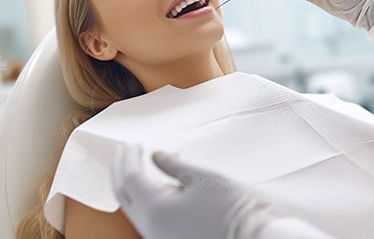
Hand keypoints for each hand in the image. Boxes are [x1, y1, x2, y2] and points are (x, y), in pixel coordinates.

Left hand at [112, 143, 271, 238]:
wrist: (252, 238)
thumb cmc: (230, 207)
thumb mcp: (201, 177)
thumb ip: (173, 165)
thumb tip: (155, 156)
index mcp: (156, 210)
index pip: (130, 179)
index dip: (129, 158)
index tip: (132, 143)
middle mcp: (151, 229)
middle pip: (124, 196)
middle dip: (121, 170)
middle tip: (124, 151)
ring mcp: (159, 238)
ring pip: (136, 208)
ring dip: (136, 183)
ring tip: (146, 161)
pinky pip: (150, 217)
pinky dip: (150, 196)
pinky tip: (165, 183)